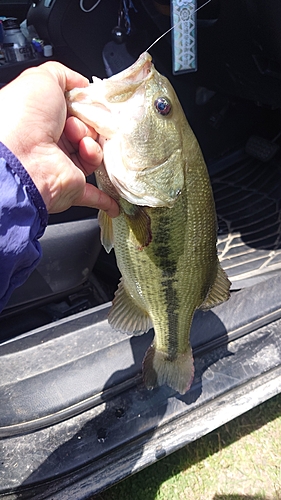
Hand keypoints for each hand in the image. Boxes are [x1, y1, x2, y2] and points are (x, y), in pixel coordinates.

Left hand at [0, 62, 118, 216]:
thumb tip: (81, 84)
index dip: (84, 105)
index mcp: (41, 117)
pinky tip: (115, 202)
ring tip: (81, 143)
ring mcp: (61, 164)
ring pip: (93, 152)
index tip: (90, 102)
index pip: (74, 109)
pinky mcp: (72, 186)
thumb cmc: (24, 118)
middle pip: (86, 129)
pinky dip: (105, 198)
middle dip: (89, 123)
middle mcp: (50, 141)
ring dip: (93, 144)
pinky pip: (92, 194)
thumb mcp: (42, 79)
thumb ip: (63, 75)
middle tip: (78, 122)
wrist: (21, 157)